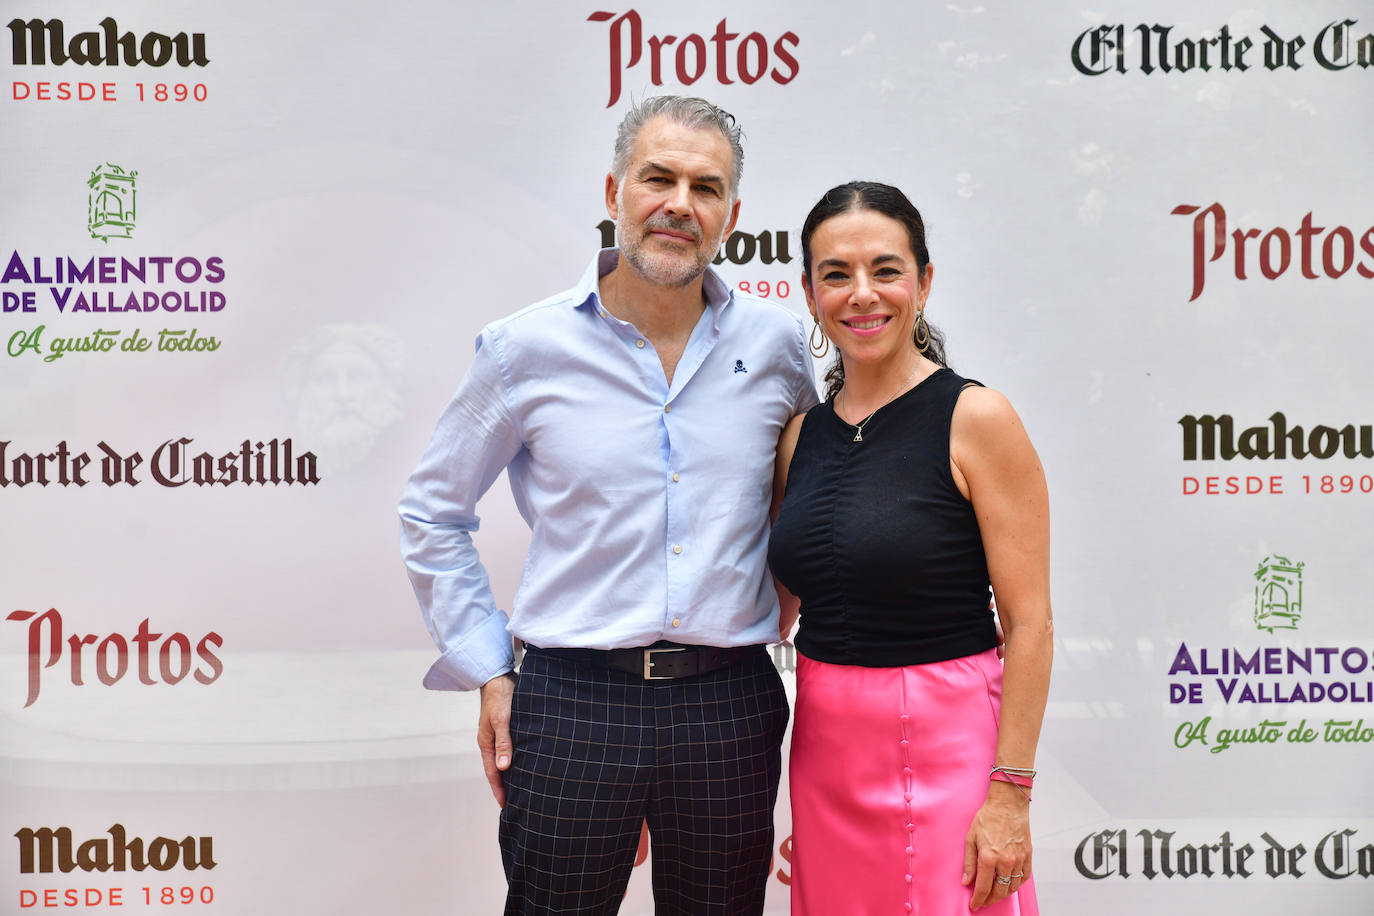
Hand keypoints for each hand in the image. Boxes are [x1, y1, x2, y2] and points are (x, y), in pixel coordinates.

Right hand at [477, 672, 515, 806]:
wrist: (499, 675)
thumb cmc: (500, 696)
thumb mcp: (502, 720)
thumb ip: (503, 742)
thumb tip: (503, 767)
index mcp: (486, 742)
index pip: (492, 772)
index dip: (499, 789)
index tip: (506, 806)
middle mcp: (492, 741)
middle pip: (498, 770)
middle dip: (506, 786)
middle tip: (517, 804)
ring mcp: (499, 735)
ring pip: (505, 760)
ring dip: (513, 774)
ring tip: (524, 789)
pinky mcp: (508, 728)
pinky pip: (512, 749)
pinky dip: (517, 760)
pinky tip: (527, 764)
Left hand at [962, 781, 1030, 909]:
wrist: (1008, 803)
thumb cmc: (987, 817)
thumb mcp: (971, 838)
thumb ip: (969, 863)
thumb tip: (967, 881)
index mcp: (989, 857)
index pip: (983, 887)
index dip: (978, 899)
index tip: (974, 905)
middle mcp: (1005, 861)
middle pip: (999, 891)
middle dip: (990, 900)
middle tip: (984, 902)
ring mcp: (1019, 859)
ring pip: (1012, 886)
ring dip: (1003, 894)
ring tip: (995, 894)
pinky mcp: (1028, 855)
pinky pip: (1024, 877)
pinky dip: (1016, 884)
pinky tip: (1009, 883)